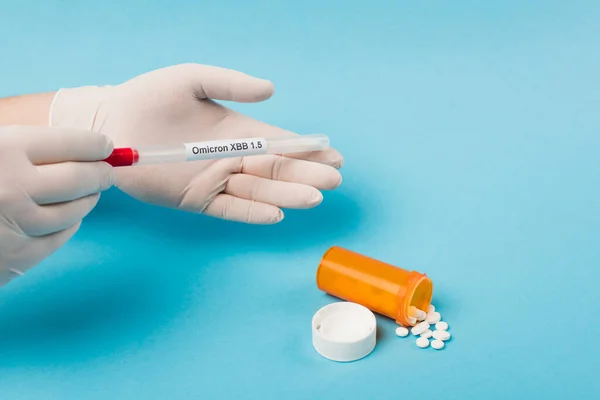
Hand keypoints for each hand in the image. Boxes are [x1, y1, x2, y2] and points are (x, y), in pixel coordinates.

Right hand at [0, 126, 113, 285]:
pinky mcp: (19, 256)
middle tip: (108, 169)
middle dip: (102, 172)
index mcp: (3, 150)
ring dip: (90, 197)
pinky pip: (63, 235)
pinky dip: (72, 222)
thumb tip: (78, 144)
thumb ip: (16, 143)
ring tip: (91, 190)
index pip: (72, 142)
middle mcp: (15, 187)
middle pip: (83, 177)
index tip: (106, 145)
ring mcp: (19, 225)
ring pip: (79, 209)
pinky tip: (68, 215)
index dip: (95, 143)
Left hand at [50, 64, 342, 223]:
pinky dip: (251, 213)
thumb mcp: (191, 79)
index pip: (279, 142)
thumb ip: (230, 83)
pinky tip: (276, 214)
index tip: (334, 154)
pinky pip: (229, 209)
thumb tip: (272, 89)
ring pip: (258, 191)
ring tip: (314, 198)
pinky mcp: (195, 200)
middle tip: (334, 179)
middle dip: (306, 174)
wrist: (110, 125)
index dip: (306, 150)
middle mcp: (230, 158)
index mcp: (235, 130)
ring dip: (286, 195)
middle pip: (276, 169)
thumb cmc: (148, 97)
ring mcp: (214, 181)